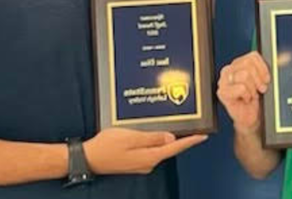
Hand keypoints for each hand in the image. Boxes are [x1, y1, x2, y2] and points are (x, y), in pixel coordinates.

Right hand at [83, 128, 206, 174]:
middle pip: (170, 148)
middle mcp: (148, 162)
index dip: (191, 141)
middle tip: (194, 127)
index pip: (176, 147)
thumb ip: (152, 138)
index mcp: (149, 156)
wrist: (87, 158)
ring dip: (168, 139)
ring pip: (160, 149)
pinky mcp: (135, 161)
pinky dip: (156, 141)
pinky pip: (151, 150)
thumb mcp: (131, 137)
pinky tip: (156, 134)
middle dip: (182, 138)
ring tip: (178, 127)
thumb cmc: (106, 146)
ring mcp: (141, 163)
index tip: (203, 135)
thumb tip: (171, 138)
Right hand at [217, 52, 270, 135]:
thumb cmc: (255, 99)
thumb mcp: (263, 81)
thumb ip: (270, 68)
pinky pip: (241, 88)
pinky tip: (245, 99)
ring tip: (251, 95)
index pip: (252, 56)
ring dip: (252, 88)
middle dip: (258, 78)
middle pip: (247, 64)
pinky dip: (247, 95)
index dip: (263, 68)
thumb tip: (284, 58)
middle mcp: (229, 70)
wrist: (249, 117)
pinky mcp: (223, 92)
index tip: (266, 79)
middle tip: (260, 89)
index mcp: (239, 64)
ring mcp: (223, 81)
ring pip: (244, 75)